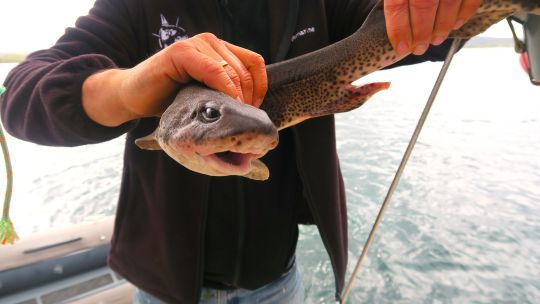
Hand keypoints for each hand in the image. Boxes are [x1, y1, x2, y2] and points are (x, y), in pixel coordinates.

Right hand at [83, 33, 266, 126]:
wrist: (133, 97)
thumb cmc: (169, 100)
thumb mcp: (206, 96)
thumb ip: (227, 92)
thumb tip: (255, 110)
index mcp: (219, 50)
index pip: (254, 63)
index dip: (260, 88)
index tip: (253, 110)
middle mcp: (210, 43)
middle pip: (245, 70)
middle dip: (247, 98)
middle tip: (239, 119)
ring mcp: (195, 44)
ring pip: (232, 70)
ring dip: (236, 97)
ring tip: (230, 115)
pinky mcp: (181, 52)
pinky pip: (214, 70)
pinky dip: (223, 89)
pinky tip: (221, 104)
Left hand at [384, 0, 481, 55]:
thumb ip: (398, 2)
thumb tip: (396, 28)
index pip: (397, 4)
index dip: (398, 28)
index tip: (400, 47)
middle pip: (423, 4)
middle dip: (420, 32)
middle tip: (418, 48)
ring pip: (448, 1)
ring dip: (441, 25)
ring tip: (435, 39)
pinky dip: (464, 13)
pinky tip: (455, 24)